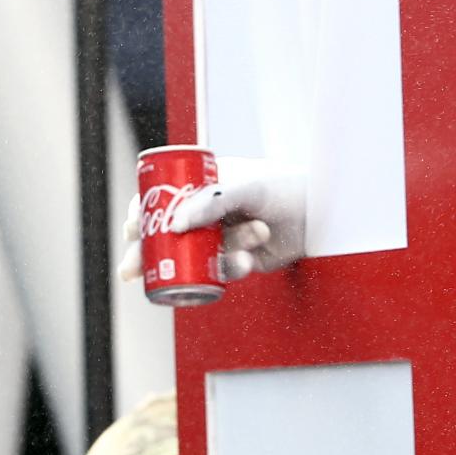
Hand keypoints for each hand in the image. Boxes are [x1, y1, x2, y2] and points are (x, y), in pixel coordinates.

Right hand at [121, 157, 307, 283]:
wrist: (324, 214)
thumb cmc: (286, 187)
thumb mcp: (248, 188)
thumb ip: (213, 203)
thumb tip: (175, 225)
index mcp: (203, 183)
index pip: (159, 197)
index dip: (139, 214)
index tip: (130, 229)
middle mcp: (208, 211)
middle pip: (165, 234)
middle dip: (148, 253)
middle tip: (134, 270)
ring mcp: (221, 236)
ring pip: (194, 256)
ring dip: (209, 258)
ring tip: (243, 250)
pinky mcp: (238, 259)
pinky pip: (220, 271)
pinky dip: (230, 269)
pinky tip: (248, 261)